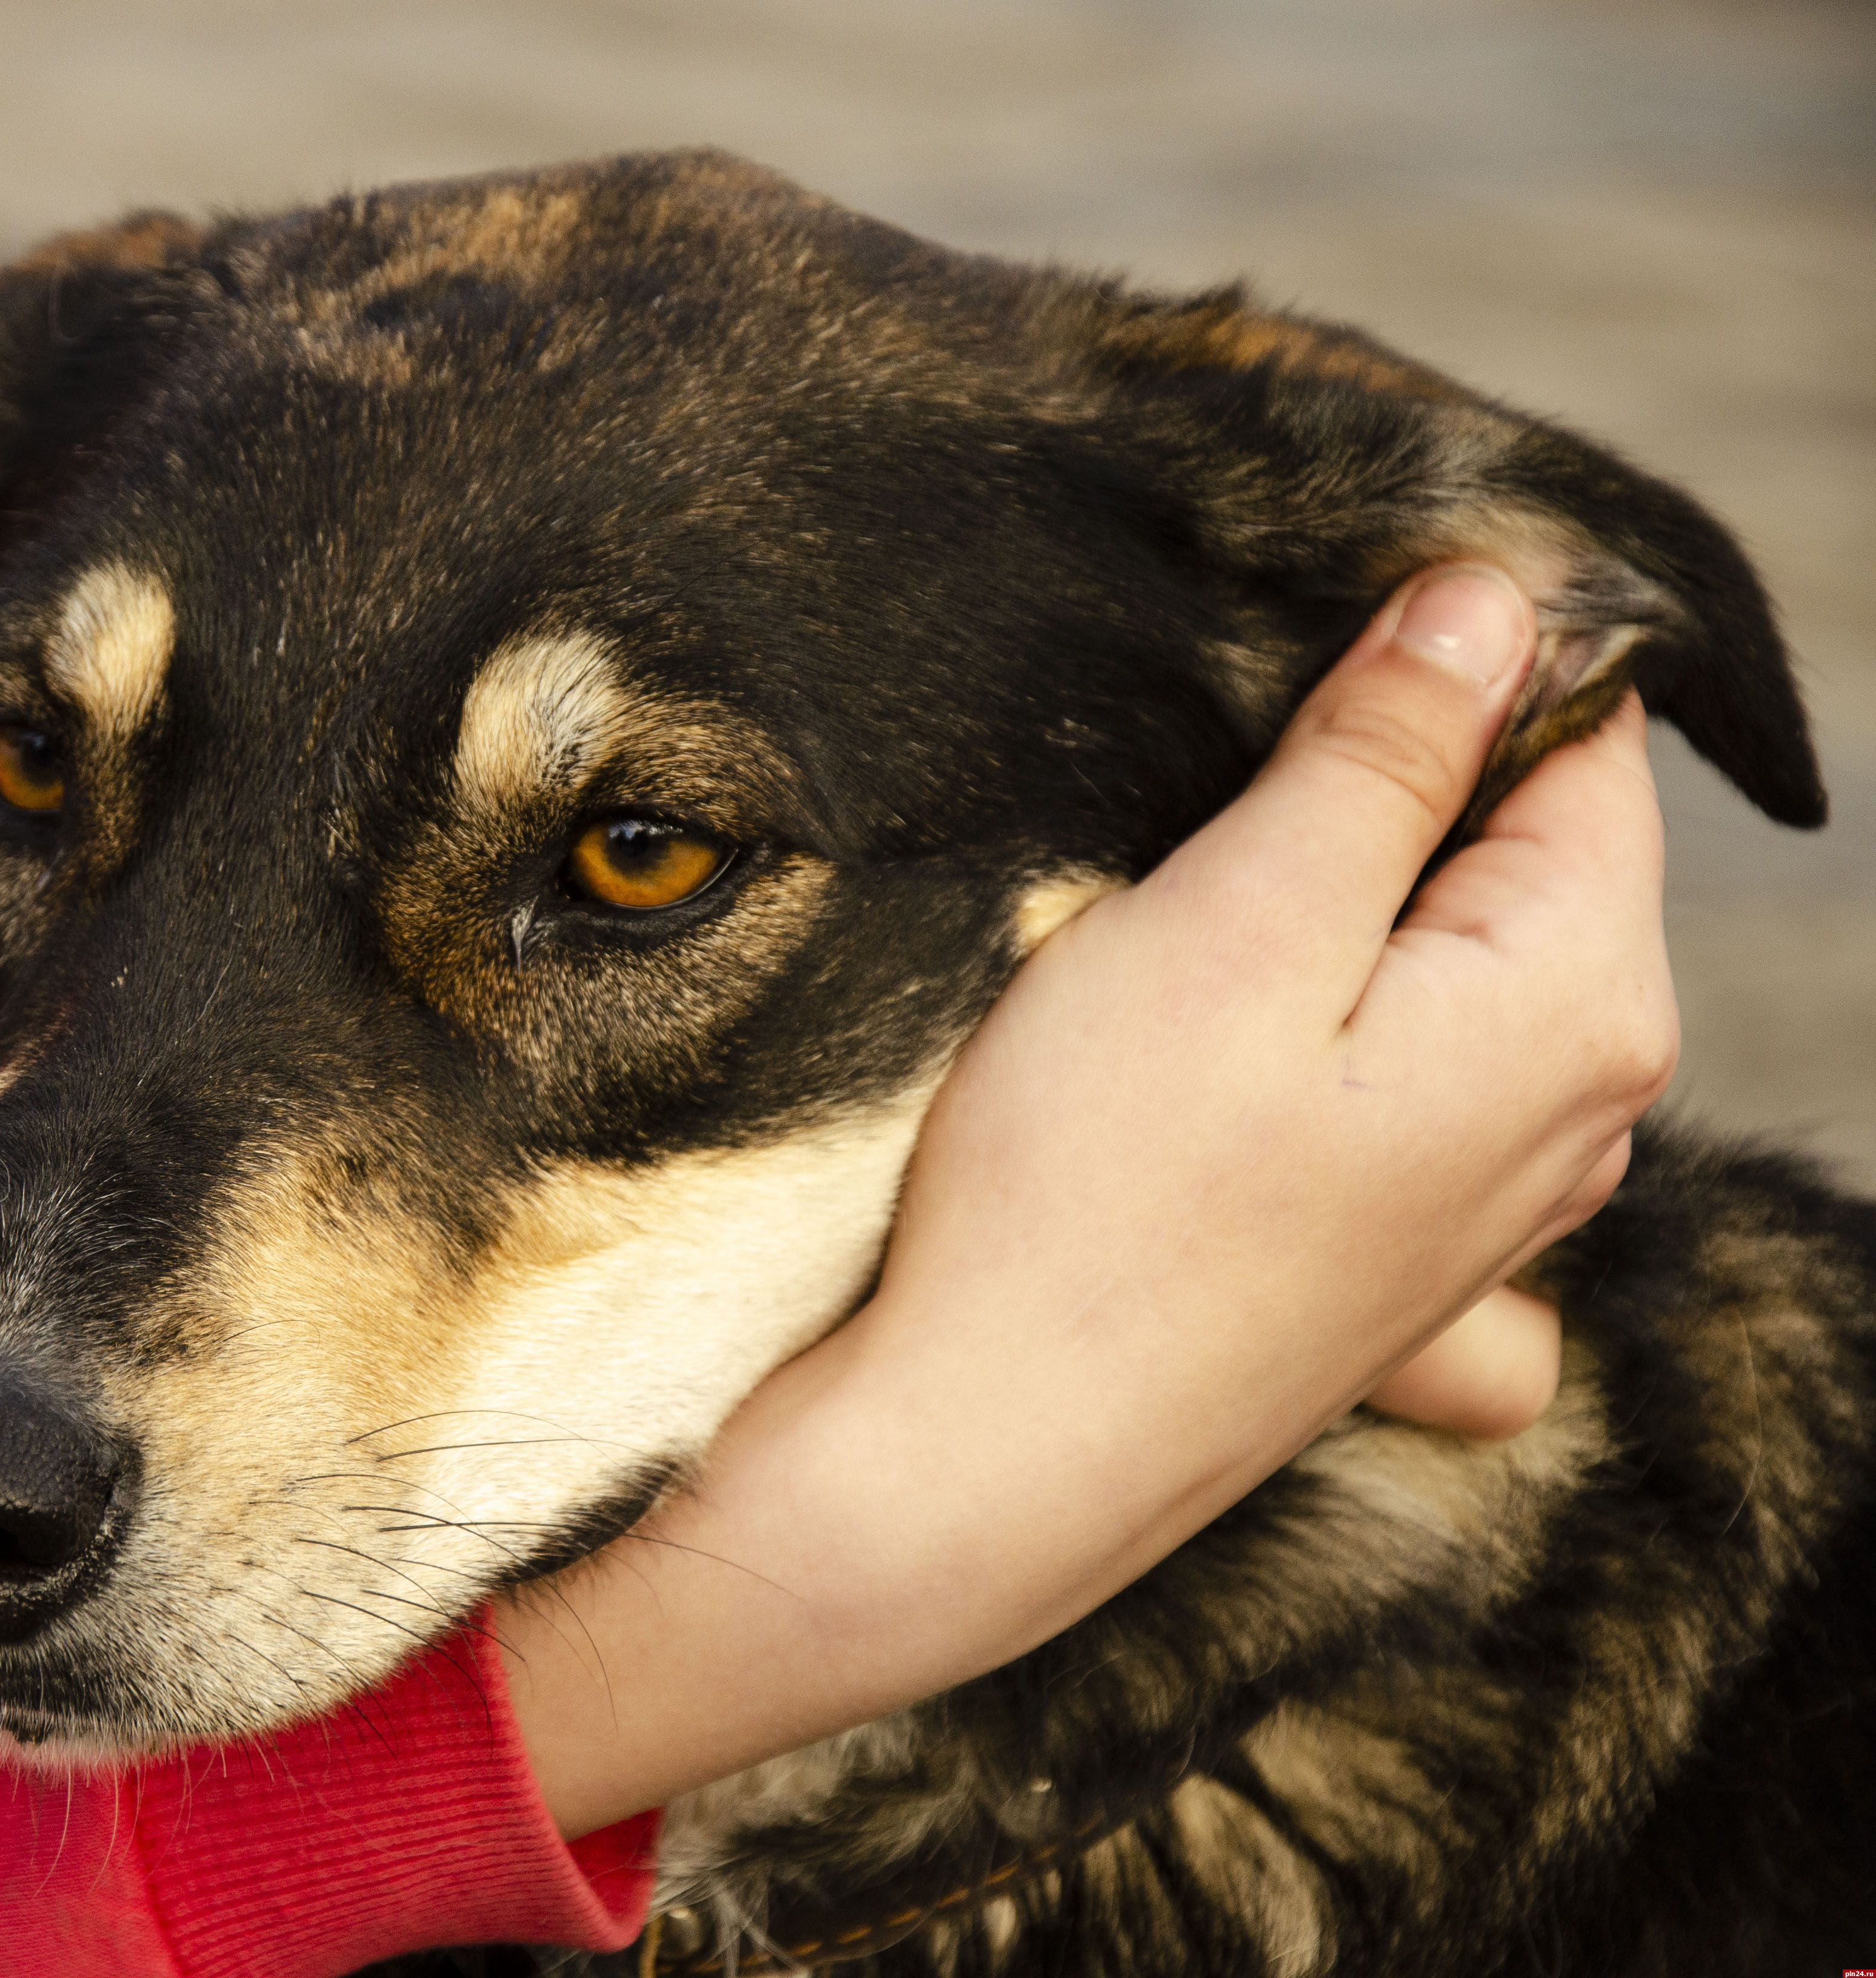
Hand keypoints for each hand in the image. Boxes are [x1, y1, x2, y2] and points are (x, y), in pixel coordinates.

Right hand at [499, 563, 1675, 1833]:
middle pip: (1524, 857)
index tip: (1300, 626)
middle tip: (1202, 774)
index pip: (1584, 741)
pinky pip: (1411, 1097)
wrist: (976, 1466)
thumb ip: (1385, 756)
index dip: (1451, 649)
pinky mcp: (1398, 1272)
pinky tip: (1233, 1068)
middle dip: (1389, 783)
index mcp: (1578, 1006)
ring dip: (1341, 911)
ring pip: (1456, 970)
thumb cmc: (1089, 1200)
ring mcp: (1493, 1215)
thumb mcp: (1235, 923)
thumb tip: (1495, 603)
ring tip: (1182, 920)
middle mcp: (1580, 1119)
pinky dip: (1338, 1039)